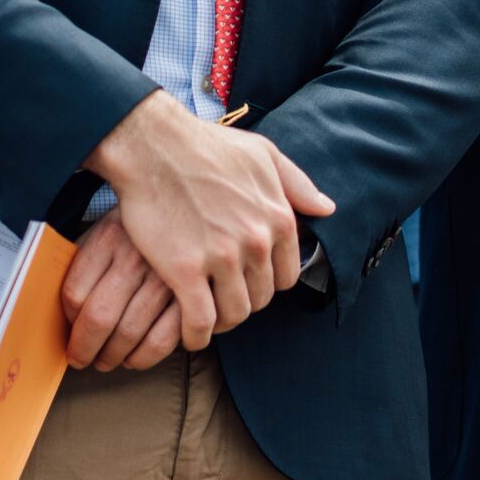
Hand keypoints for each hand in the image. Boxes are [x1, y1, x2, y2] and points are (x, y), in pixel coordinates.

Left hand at [59, 213, 183, 372]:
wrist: (187, 203)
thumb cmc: (137, 228)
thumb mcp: (105, 229)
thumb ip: (84, 263)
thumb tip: (62, 313)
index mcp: (109, 237)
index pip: (74, 293)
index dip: (67, 321)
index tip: (68, 333)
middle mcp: (136, 257)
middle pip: (99, 318)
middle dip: (84, 349)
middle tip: (81, 358)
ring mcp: (166, 277)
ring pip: (129, 334)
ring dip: (112, 357)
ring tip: (107, 360)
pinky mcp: (191, 295)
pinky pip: (162, 340)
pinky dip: (144, 358)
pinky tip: (135, 358)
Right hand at [83, 91, 335, 352]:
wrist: (152, 144)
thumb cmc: (205, 145)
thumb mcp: (262, 153)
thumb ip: (297, 183)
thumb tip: (326, 209)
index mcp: (278, 217)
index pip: (286, 276)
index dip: (266, 282)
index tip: (245, 279)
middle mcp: (256, 240)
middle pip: (261, 298)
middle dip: (243, 300)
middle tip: (220, 295)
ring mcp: (222, 257)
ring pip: (234, 313)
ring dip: (220, 320)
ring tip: (204, 312)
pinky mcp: (185, 269)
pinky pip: (200, 322)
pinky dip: (195, 335)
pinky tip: (188, 332)